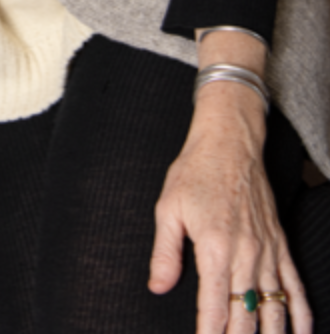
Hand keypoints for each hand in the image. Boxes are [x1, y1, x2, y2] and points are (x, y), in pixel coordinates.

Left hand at [148, 31, 310, 333]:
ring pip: (274, 309)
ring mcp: (268, 251)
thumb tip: (157, 288)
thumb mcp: (168, 208)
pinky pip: (296, 287)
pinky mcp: (280, 245)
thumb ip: (164, 253)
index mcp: (214, 247)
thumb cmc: (195, 171)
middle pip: (246, 317)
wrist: (230, 141)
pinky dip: (300, 315)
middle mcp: (246, 254)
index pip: (214, 308)